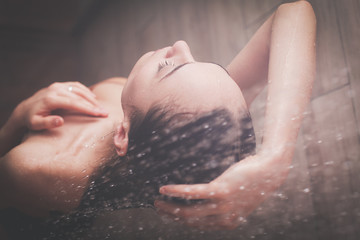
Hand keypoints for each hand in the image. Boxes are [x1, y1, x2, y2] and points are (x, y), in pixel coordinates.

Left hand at [14, 81, 107, 129]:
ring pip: (80, 90)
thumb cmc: (31, 119)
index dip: (88, 109)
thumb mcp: (36, 124)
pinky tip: (93, 97)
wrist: (25, 109)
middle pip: (79, 96)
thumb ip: (47, 123)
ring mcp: (58, 86)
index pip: (74, 103)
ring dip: (92, 98)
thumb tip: (61, 121)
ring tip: (102, 107)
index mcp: (51, 99)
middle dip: (94, 104)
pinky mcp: (60, 85)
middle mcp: (56, 89)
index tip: (100, 114)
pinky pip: (76, 86)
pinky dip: (86, 91)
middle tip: (106, 112)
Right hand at [157, 154, 288, 229]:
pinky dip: (176, 192)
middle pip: (190, 220)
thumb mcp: (237, 198)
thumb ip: (221, 204)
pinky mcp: (221, 191)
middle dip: (171, 216)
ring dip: (169, 207)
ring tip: (158, 200)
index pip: (198, 226)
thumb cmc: (252, 181)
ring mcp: (223, 206)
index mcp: (227, 222)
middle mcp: (224, 219)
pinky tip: (164, 189)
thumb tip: (202, 198)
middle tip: (158, 208)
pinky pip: (192, 193)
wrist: (270, 170)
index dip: (180, 221)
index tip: (169, 213)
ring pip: (188, 211)